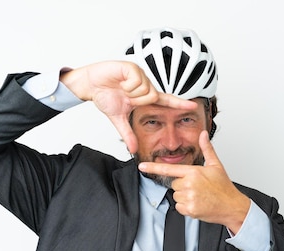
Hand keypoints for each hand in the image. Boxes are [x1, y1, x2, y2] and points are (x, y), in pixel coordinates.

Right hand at [60, 61, 196, 153]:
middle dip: (137, 101)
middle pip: (153, 97)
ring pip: (146, 89)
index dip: (179, 104)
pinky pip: (137, 81)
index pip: (165, 101)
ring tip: (121, 88)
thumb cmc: (104, 96)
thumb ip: (128, 134)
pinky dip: (127, 85)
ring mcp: (140, 75)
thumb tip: (133, 150)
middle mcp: (145, 84)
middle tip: (124, 97)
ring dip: (131, 93)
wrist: (89, 85)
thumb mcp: (118, 118)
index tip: (193, 106)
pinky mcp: (133, 68)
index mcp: (144, 96)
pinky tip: (120, 82)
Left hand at [138, 131, 250, 233]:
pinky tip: (198, 204)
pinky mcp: (189, 209)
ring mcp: (189, 198)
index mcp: (193, 172)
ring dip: (185, 197)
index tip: (142, 166)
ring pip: (176, 196)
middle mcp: (189, 184)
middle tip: (198, 187)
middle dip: (183, 185)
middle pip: (174, 184)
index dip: (153, 167)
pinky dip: (186, 207)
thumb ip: (207, 149)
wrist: (231, 206)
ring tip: (199, 196)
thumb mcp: (215, 165)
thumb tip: (203, 134)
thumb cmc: (224, 187)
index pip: (169, 169)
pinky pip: (179, 207)